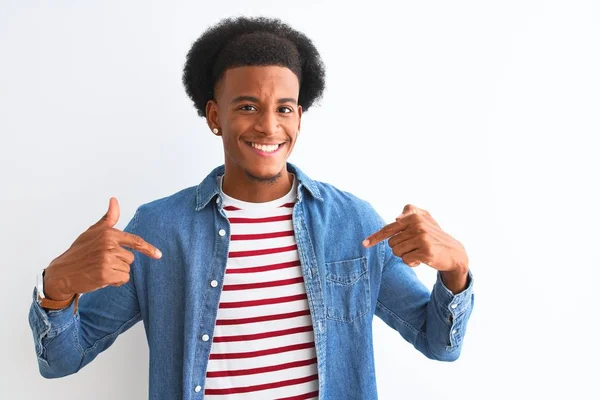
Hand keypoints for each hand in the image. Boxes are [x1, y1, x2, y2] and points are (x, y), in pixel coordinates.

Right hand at [43, 197, 161, 300]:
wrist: (62, 272)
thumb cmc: (80, 251)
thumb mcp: (93, 232)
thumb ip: (108, 218)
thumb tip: (114, 200)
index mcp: (108, 233)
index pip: (134, 241)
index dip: (148, 248)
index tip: (159, 255)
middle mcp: (108, 245)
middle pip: (131, 258)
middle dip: (120, 262)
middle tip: (102, 262)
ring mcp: (106, 260)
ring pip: (127, 270)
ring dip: (117, 272)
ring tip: (100, 269)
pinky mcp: (105, 275)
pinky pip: (122, 279)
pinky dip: (115, 281)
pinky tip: (101, 278)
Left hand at [363, 204, 467, 274]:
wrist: (454, 252)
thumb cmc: (434, 236)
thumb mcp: (425, 219)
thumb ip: (410, 212)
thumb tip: (397, 217)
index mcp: (414, 216)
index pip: (389, 228)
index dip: (375, 237)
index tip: (364, 244)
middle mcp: (417, 225)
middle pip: (391, 243)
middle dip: (400, 248)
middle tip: (414, 247)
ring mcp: (422, 238)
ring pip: (397, 252)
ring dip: (406, 255)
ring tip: (418, 252)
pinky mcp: (426, 251)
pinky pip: (406, 260)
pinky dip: (412, 263)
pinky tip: (422, 260)